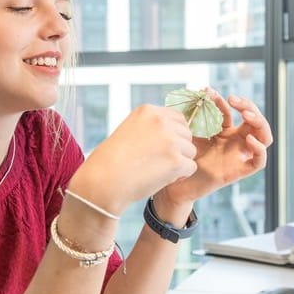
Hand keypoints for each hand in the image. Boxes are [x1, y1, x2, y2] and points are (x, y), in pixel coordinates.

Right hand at [69, 104, 197, 214]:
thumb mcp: (129, 131)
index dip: (173, 135)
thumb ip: (150, 127)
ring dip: (178, 163)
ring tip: (156, 170)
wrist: (103, 182)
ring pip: (190, 151)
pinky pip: (190, 168)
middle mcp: (161, 121)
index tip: (159, 148)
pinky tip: (161, 179)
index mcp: (148, 111)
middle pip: (186, 134)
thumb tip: (174, 132)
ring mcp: (170, 140)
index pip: (178, 118)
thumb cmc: (111, 161)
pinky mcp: (176, 160)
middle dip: (177, 149)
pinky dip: (179, 176)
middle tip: (157, 161)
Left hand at [162, 88, 272, 205]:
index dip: (221, 100)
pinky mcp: (240, 171)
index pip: (230, 111)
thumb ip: (195, 116)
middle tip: (233, 99)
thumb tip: (196, 92)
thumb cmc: (182, 158)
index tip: (208, 92)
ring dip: (259, 123)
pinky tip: (250, 139)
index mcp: (223, 132)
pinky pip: (259, 161)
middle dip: (248, 106)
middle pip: (254, 120)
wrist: (177, 184)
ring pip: (264, 137)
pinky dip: (259, 150)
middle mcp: (235, 142)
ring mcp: (239, 155)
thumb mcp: (189, 134)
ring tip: (246, 115)